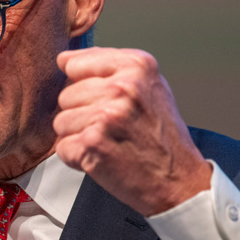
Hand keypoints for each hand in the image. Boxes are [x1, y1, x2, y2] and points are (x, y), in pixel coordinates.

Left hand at [54, 48, 210, 215]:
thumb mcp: (150, 87)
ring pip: (61, 121)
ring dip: (78, 136)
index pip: (74, 62)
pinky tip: (101, 157)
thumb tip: (66, 59)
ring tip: (107, 142)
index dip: (82, 85)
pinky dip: (76, 157)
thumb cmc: (163, 137)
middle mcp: (122, 87)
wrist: (178, 180)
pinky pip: (62, 147)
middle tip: (111, 128)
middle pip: (66, 94)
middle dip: (81, 114)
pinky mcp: (92, 144)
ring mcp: (106, 115)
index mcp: (136, 66)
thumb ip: (111, 68)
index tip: (101, 99)